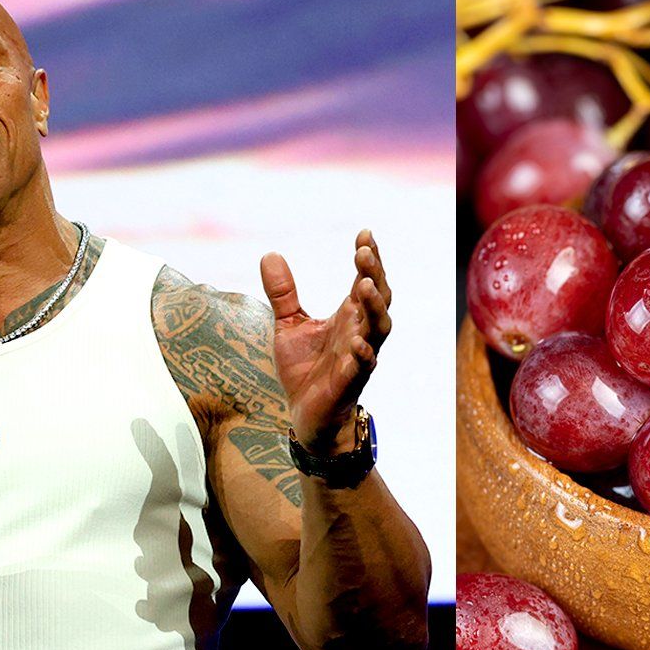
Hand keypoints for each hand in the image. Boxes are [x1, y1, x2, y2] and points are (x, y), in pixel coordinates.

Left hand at [260, 229, 391, 454]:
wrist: (306, 415)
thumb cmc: (306, 369)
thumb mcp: (289, 325)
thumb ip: (283, 293)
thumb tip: (270, 254)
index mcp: (349, 317)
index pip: (365, 281)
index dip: (369, 259)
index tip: (365, 234)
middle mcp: (360, 332)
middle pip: (379, 298)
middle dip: (375, 274)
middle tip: (365, 252)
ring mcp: (359, 357)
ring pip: (379, 329)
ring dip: (374, 307)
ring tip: (365, 286)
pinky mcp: (350, 382)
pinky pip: (363, 367)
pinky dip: (364, 355)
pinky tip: (359, 344)